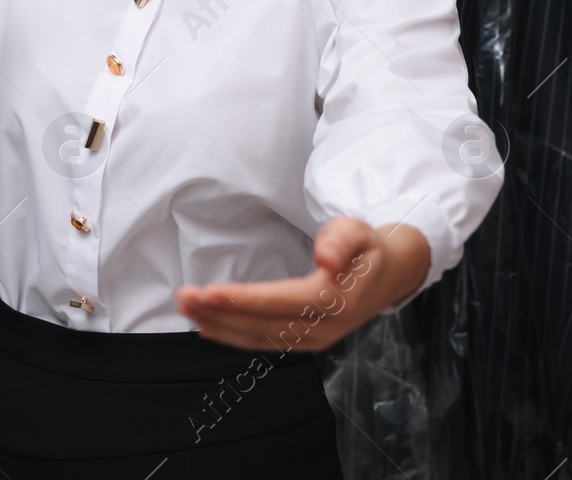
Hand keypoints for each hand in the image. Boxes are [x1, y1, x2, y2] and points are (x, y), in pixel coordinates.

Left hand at [174, 218, 430, 352]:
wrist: (389, 274)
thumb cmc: (367, 248)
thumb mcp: (358, 231)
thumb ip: (341, 241)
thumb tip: (326, 258)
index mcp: (336, 301)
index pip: (281, 302)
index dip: (243, 299)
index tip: (208, 292)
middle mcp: (324, 328)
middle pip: (262, 324)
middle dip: (219, 312)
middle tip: (183, 297)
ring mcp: (314, 339)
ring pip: (258, 337)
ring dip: (219, 324)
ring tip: (186, 309)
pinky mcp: (305, 340)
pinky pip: (263, 341)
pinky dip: (233, 336)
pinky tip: (208, 327)